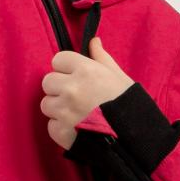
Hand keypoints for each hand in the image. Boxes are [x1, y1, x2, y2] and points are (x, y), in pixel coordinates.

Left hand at [39, 35, 133, 150]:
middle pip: (48, 81)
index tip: (74, 76)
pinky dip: (60, 127)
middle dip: (59, 87)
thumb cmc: (128, 105)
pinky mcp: (60, 132)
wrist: (133, 139)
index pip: (58, 59)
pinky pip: (50, 125)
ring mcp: (64, 111)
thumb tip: (93, 41)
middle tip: (75, 96)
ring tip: (76, 113)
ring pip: (46, 104)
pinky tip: (76, 128)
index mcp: (86, 71)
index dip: (66, 68)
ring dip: (57, 108)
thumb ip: (101, 58)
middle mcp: (71, 89)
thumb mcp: (119, 76)